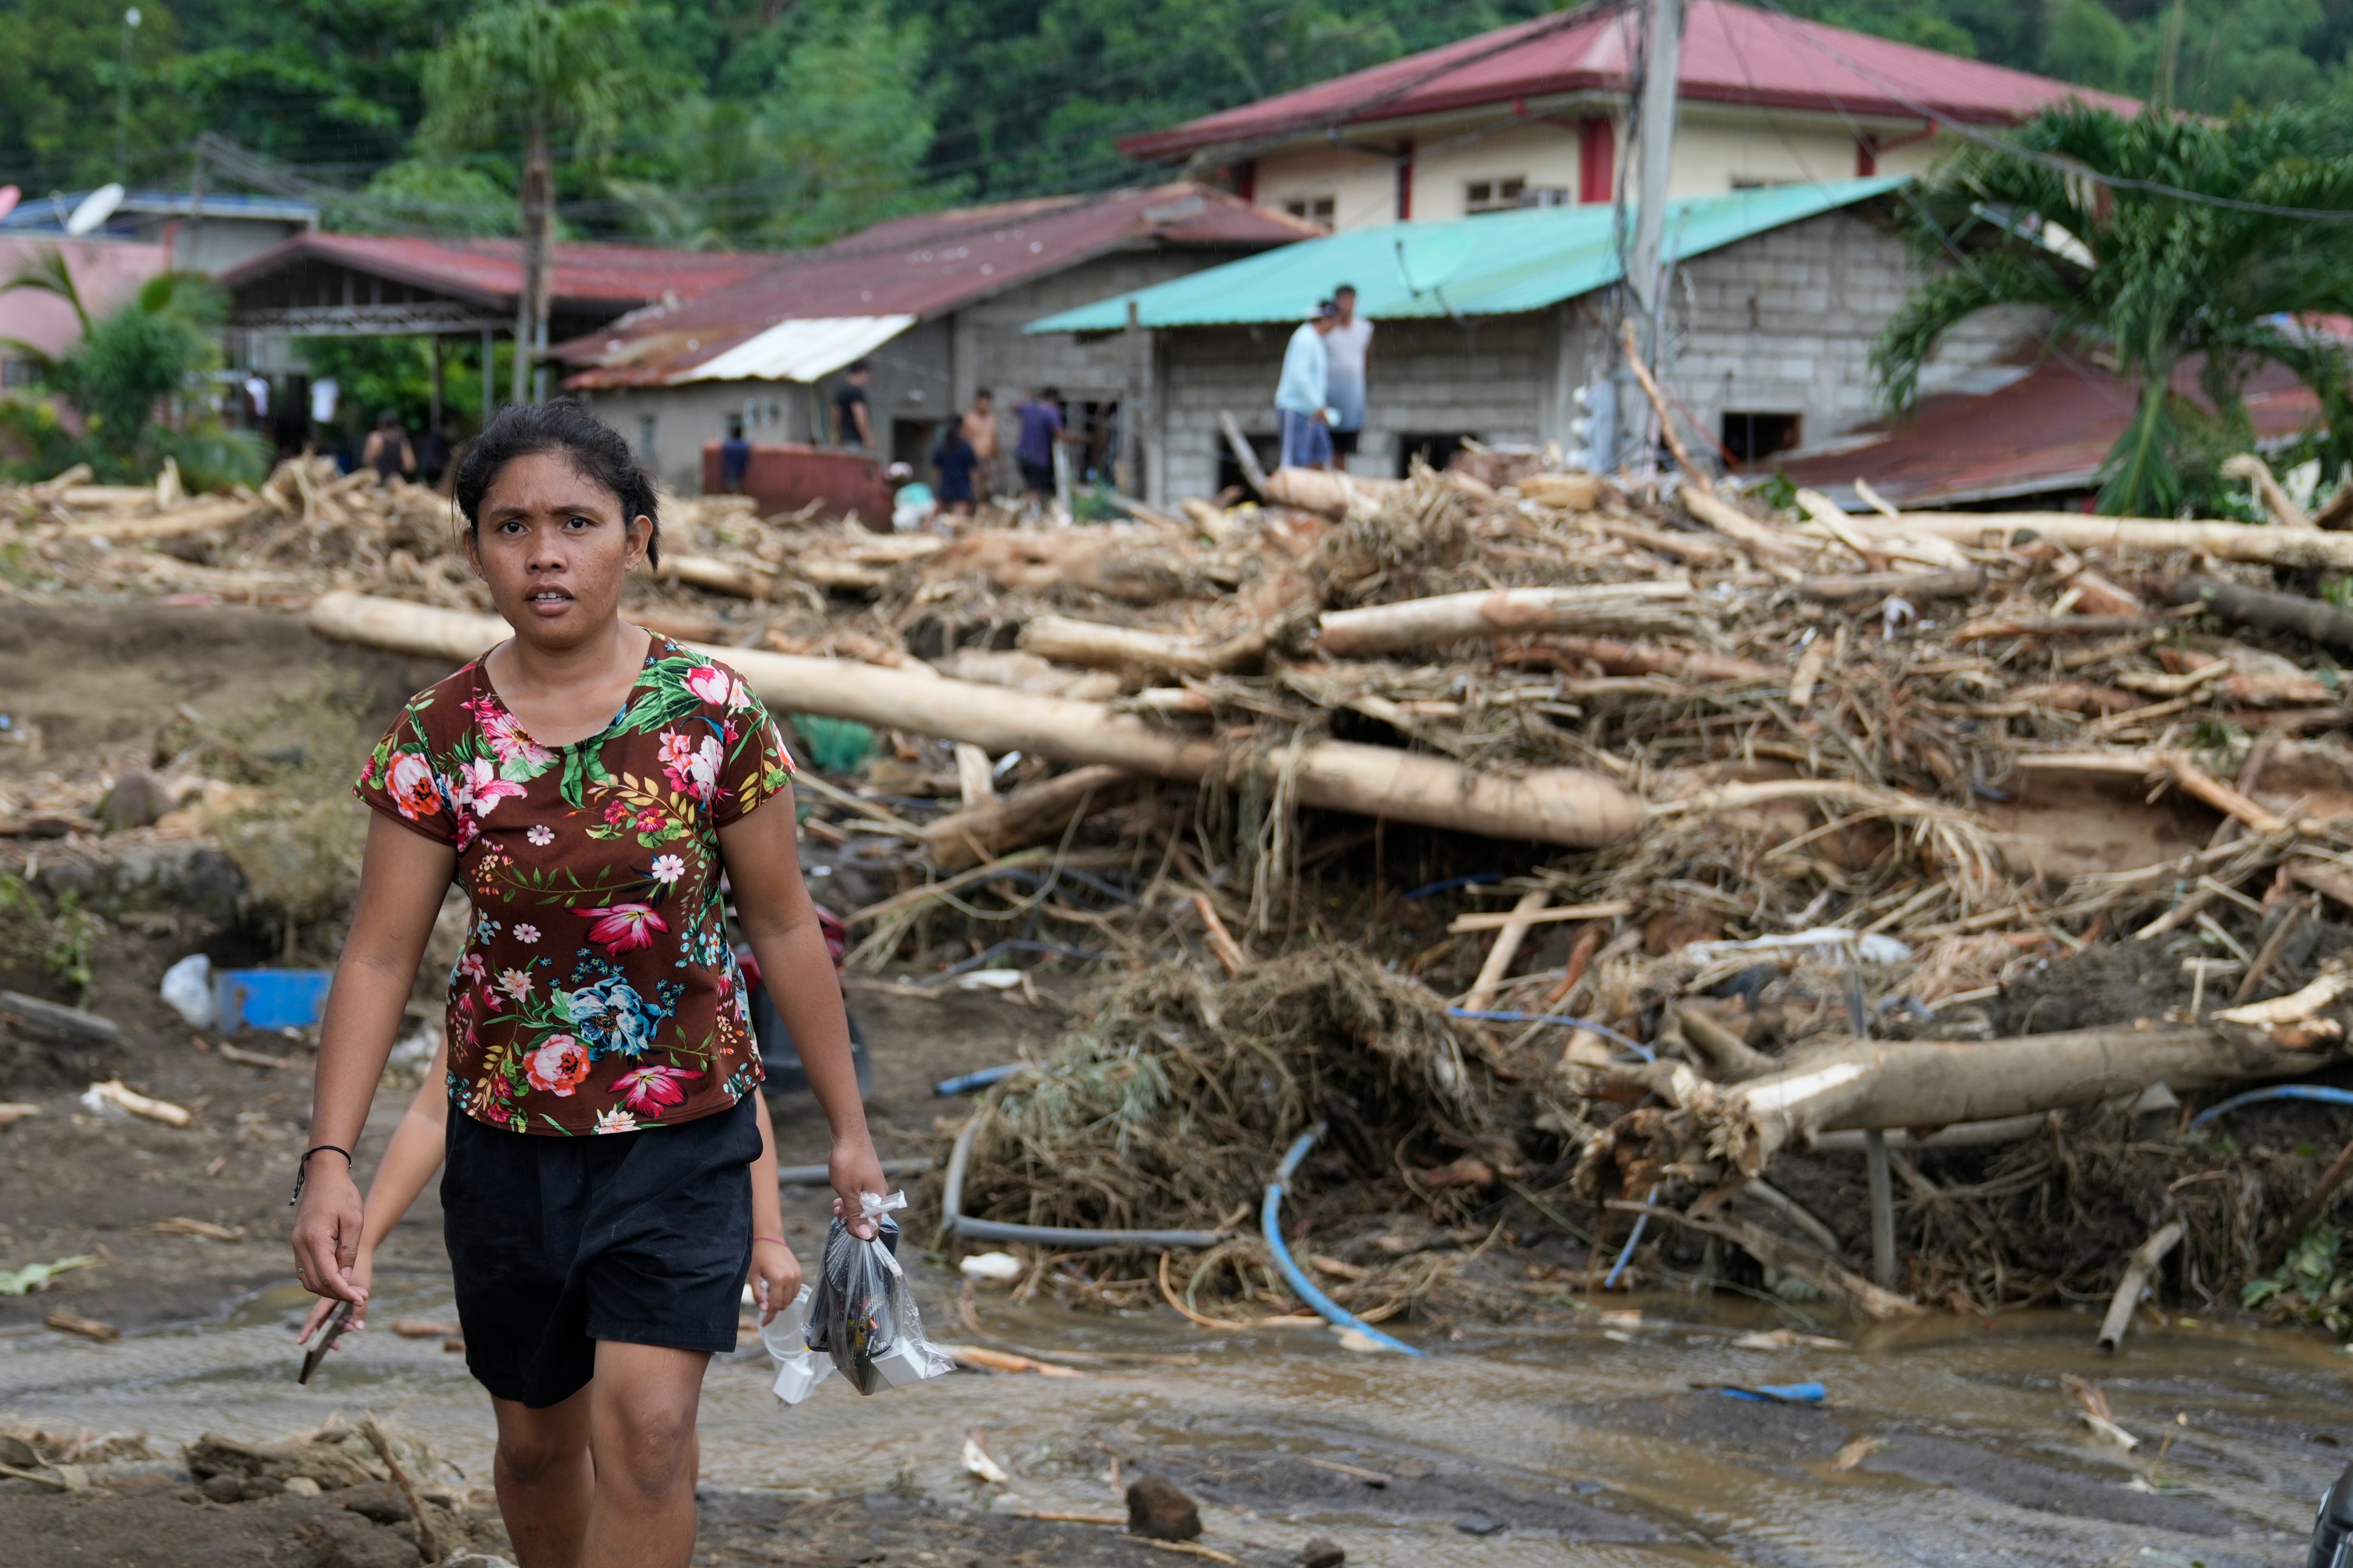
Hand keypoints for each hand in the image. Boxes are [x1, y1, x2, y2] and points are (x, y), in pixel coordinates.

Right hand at [289, 1160, 367, 1309]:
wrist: (323, 1176)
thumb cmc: (342, 1195)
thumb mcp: (354, 1220)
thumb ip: (349, 1250)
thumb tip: (346, 1277)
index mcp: (314, 1239)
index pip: (327, 1276)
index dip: (344, 1291)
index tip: (361, 1299)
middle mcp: (300, 1244)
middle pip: (315, 1283)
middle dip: (337, 1294)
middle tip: (359, 1297)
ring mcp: (295, 1244)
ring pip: (307, 1279)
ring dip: (327, 1289)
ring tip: (350, 1290)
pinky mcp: (297, 1243)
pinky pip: (305, 1269)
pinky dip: (320, 1279)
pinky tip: (338, 1278)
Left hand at [751, 1238, 802, 1323]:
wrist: (770, 1239)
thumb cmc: (759, 1257)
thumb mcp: (753, 1276)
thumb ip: (759, 1295)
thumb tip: (765, 1310)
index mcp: (777, 1280)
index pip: (775, 1305)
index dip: (769, 1317)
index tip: (764, 1323)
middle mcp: (790, 1278)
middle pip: (783, 1304)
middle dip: (774, 1307)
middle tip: (765, 1301)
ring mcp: (797, 1275)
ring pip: (791, 1299)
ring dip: (781, 1301)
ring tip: (772, 1291)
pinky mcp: (799, 1272)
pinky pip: (796, 1291)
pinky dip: (788, 1294)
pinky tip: (780, 1288)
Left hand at [829, 1135, 888, 1239]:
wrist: (849, 1133)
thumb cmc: (848, 1161)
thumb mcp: (848, 1192)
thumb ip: (856, 1215)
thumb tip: (865, 1236)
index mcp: (879, 1198)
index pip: (874, 1227)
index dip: (859, 1231)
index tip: (844, 1225)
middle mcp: (880, 1193)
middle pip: (868, 1218)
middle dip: (852, 1220)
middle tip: (837, 1213)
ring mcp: (874, 1184)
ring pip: (863, 1206)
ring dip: (849, 1210)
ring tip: (836, 1205)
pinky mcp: (867, 1177)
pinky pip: (861, 1196)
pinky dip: (850, 1199)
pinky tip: (839, 1196)